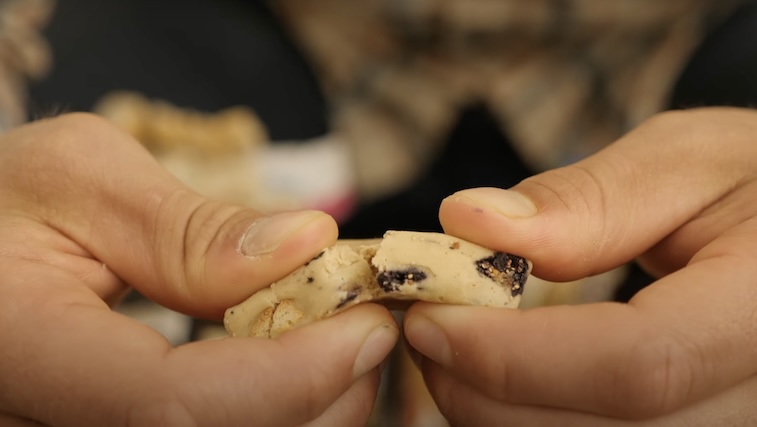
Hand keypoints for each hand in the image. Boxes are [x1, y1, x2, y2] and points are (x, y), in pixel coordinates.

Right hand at [0, 113, 397, 426]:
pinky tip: (293, 369)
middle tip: (368, 328)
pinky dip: (275, 413)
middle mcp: (43, 425)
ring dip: (307, 410)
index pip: (172, 405)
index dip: (291, 376)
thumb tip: (308, 246)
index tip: (369, 326)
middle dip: (319, 399)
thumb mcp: (82, 177)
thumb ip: (191, 228)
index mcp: (20, 352)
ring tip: (336, 341)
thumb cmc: (7, 200)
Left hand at [405, 107, 756, 424]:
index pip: (636, 365)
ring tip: (457, 346)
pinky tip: (501, 376)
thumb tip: (466, 222)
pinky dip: (531, 419)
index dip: (514, 355)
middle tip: (425, 330)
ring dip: (498, 414)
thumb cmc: (750, 182)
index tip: (429, 319)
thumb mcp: (684, 161)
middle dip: (486, 393)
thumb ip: (586, 201)